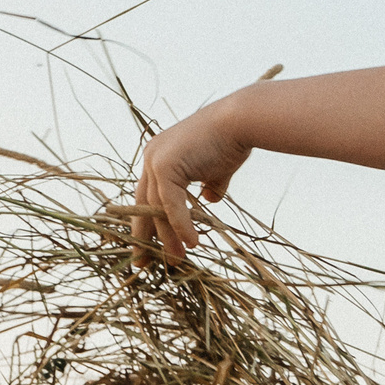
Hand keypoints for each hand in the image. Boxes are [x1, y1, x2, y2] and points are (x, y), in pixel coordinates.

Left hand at [131, 97, 253, 263]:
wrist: (243, 120)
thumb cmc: (233, 141)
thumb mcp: (216, 169)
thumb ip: (208, 184)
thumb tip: (210, 201)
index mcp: (158, 156)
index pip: (147, 196)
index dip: (147, 223)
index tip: (148, 247)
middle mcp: (151, 157)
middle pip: (142, 205)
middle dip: (142, 236)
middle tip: (142, 263)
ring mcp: (155, 160)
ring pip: (156, 209)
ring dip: (167, 237)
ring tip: (176, 260)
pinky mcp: (165, 165)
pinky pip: (170, 205)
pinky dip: (181, 225)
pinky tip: (191, 243)